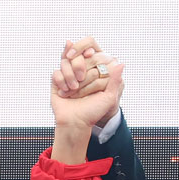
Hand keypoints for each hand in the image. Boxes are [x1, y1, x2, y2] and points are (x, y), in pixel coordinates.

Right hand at [50, 38, 125, 163]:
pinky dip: (61, 81)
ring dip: (70, 77)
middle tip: (80, 86)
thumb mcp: (109, 97)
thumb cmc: (93, 111)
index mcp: (95, 73)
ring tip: (73, 90)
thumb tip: (121, 63)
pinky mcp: (57, 80)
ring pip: (66, 62)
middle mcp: (82, 71)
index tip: (91, 72)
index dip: (91, 63)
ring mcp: (69, 74)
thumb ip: (115, 80)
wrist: (75, 122)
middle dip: (82, 75)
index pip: (94, 57)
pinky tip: (65, 92)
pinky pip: (56, 72)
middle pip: (80, 58)